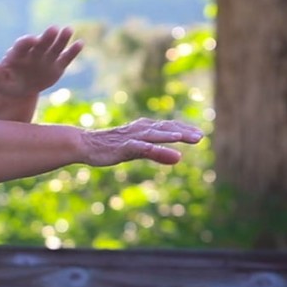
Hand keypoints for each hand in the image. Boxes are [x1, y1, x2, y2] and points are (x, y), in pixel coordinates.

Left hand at [0, 26, 82, 98]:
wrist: (19, 89)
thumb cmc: (6, 83)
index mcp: (17, 54)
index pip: (22, 45)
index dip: (26, 42)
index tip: (32, 40)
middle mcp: (33, 52)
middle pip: (40, 43)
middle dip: (46, 37)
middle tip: (53, 29)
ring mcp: (46, 58)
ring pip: (54, 47)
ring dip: (62, 39)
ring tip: (69, 30)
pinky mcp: (56, 66)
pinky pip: (65, 58)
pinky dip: (72, 51)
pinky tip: (81, 43)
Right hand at [82, 119, 204, 166]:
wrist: (86, 144)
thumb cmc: (113, 147)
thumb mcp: (139, 152)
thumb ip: (158, 154)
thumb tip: (179, 158)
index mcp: (145, 128)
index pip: (169, 127)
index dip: (184, 130)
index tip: (200, 134)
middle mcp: (140, 129)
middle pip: (165, 129)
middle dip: (183, 132)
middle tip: (200, 136)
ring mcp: (132, 137)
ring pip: (153, 135)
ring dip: (168, 136)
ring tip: (183, 138)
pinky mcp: (123, 146)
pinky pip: (139, 146)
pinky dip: (151, 147)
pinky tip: (158, 149)